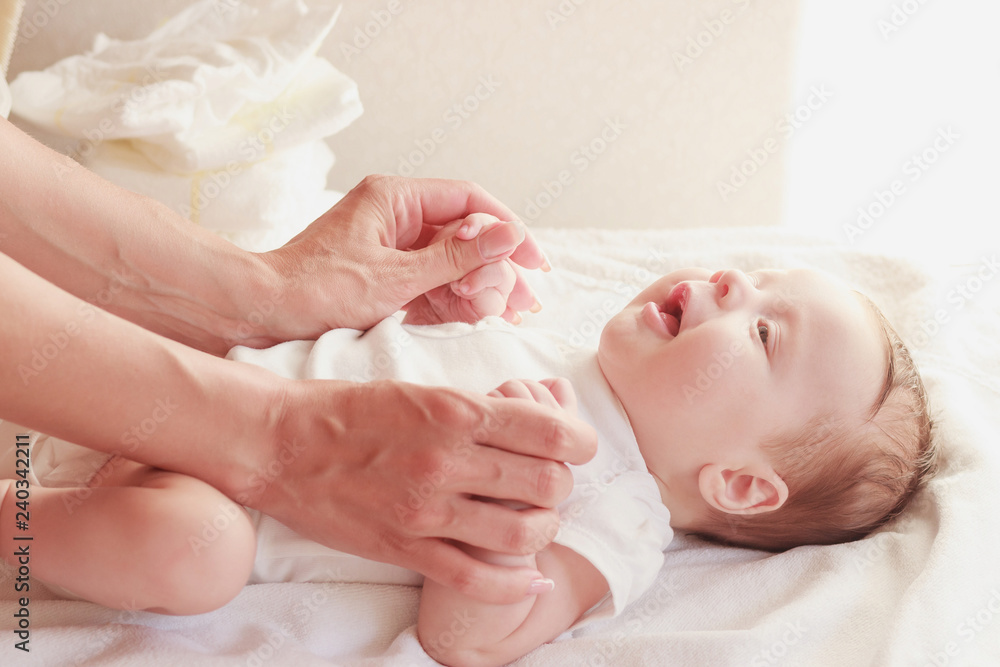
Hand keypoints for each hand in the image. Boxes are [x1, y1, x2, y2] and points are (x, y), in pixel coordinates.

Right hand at [245, 379, 596, 604]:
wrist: (280, 443)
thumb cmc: (350, 410)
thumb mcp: (420, 391)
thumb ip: (476, 409)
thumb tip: (532, 419)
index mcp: (455, 411)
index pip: (550, 431)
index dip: (578, 442)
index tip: (575, 447)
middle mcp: (447, 460)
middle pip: (547, 483)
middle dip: (562, 485)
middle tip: (551, 483)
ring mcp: (426, 509)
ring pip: (522, 533)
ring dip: (543, 529)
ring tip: (535, 522)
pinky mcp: (404, 547)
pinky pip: (476, 578)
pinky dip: (515, 583)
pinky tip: (531, 577)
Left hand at [251, 175, 546, 344]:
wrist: (263, 315)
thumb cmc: (315, 290)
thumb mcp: (395, 277)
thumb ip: (456, 258)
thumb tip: (507, 235)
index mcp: (395, 197)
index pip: (469, 200)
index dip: (508, 229)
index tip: (534, 260)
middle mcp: (396, 216)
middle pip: (465, 233)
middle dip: (497, 267)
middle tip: (524, 301)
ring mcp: (391, 246)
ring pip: (452, 261)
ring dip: (479, 287)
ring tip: (503, 314)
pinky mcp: (385, 275)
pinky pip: (432, 282)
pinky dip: (454, 300)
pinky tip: (477, 316)